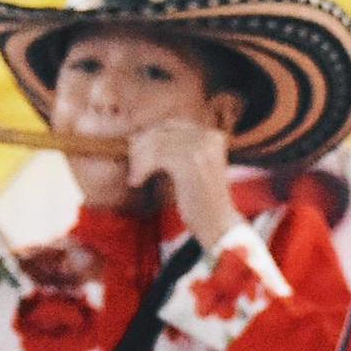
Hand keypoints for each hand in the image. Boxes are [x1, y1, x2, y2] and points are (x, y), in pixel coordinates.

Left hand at [127, 122, 240, 244]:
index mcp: (212, 136)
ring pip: (156, 144)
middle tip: (132, 167)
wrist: (218, 224)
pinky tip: (136, 182)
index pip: (171, 125)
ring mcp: (202, 149)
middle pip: (162, 133)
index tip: (134, 154)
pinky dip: (142, 169)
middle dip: (141, 148)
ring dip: (139, 161)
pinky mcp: (191, 163)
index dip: (149, 137)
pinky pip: (156, 158)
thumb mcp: (191, 168)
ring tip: (135, 178)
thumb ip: (173, 150)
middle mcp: (209, 137)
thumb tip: (135, 137)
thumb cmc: (200, 200)